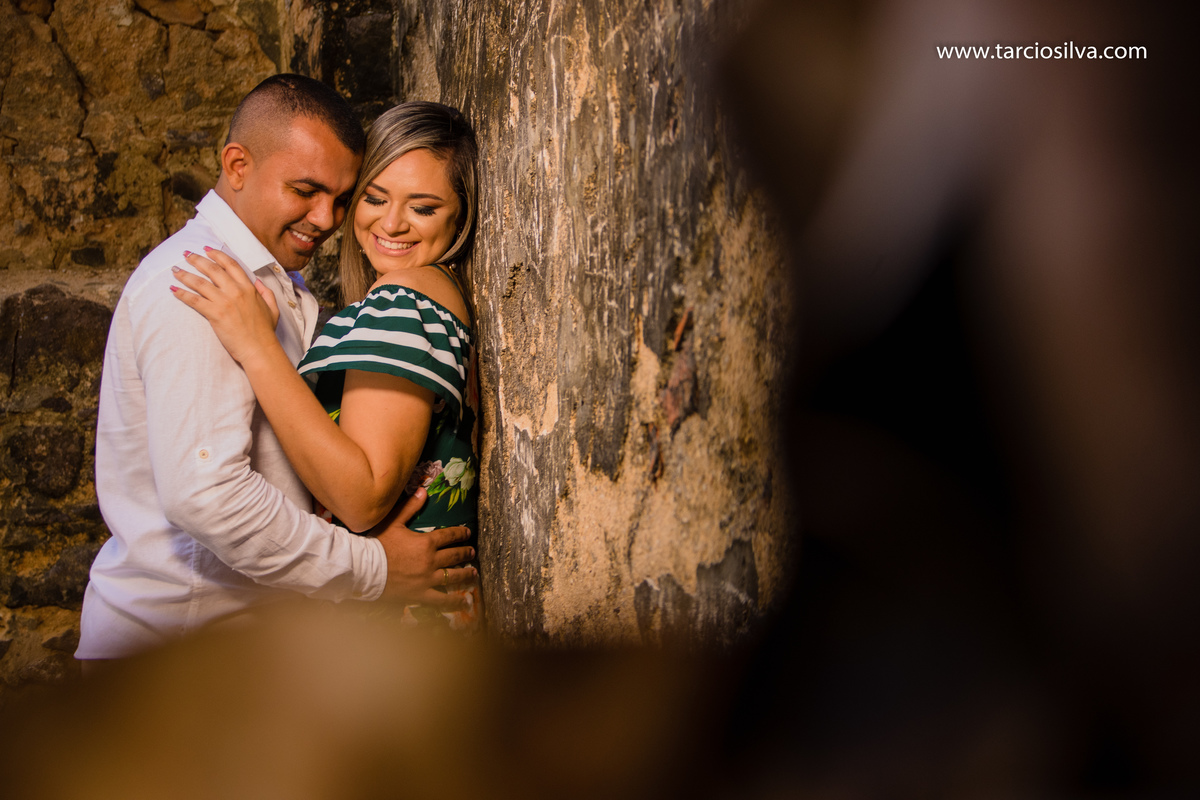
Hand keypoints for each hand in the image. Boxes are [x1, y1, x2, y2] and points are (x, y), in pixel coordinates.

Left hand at [170, 248, 281, 364]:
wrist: (259, 349)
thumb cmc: (266, 332)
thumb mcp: (273, 308)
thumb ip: (266, 292)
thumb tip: (258, 282)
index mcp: (249, 288)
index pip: (231, 264)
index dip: (217, 255)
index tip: (207, 249)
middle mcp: (236, 291)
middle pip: (212, 269)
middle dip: (197, 259)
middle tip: (186, 254)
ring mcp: (225, 302)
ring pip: (200, 282)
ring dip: (185, 274)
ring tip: (175, 269)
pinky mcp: (215, 314)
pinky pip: (194, 300)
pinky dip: (182, 293)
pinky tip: (173, 289)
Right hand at [372, 488, 476, 606]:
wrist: (364, 569)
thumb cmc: (377, 544)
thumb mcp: (393, 522)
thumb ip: (410, 507)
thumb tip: (423, 490)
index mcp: (426, 543)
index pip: (449, 535)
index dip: (460, 533)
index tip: (467, 533)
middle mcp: (431, 561)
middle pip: (454, 556)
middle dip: (465, 553)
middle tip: (472, 552)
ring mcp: (427, 579)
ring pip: (453, 577)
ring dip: (465, 574)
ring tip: (473, 574)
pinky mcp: (421, 595)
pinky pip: (442, 600)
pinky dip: (454, 602)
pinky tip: (464, 602)